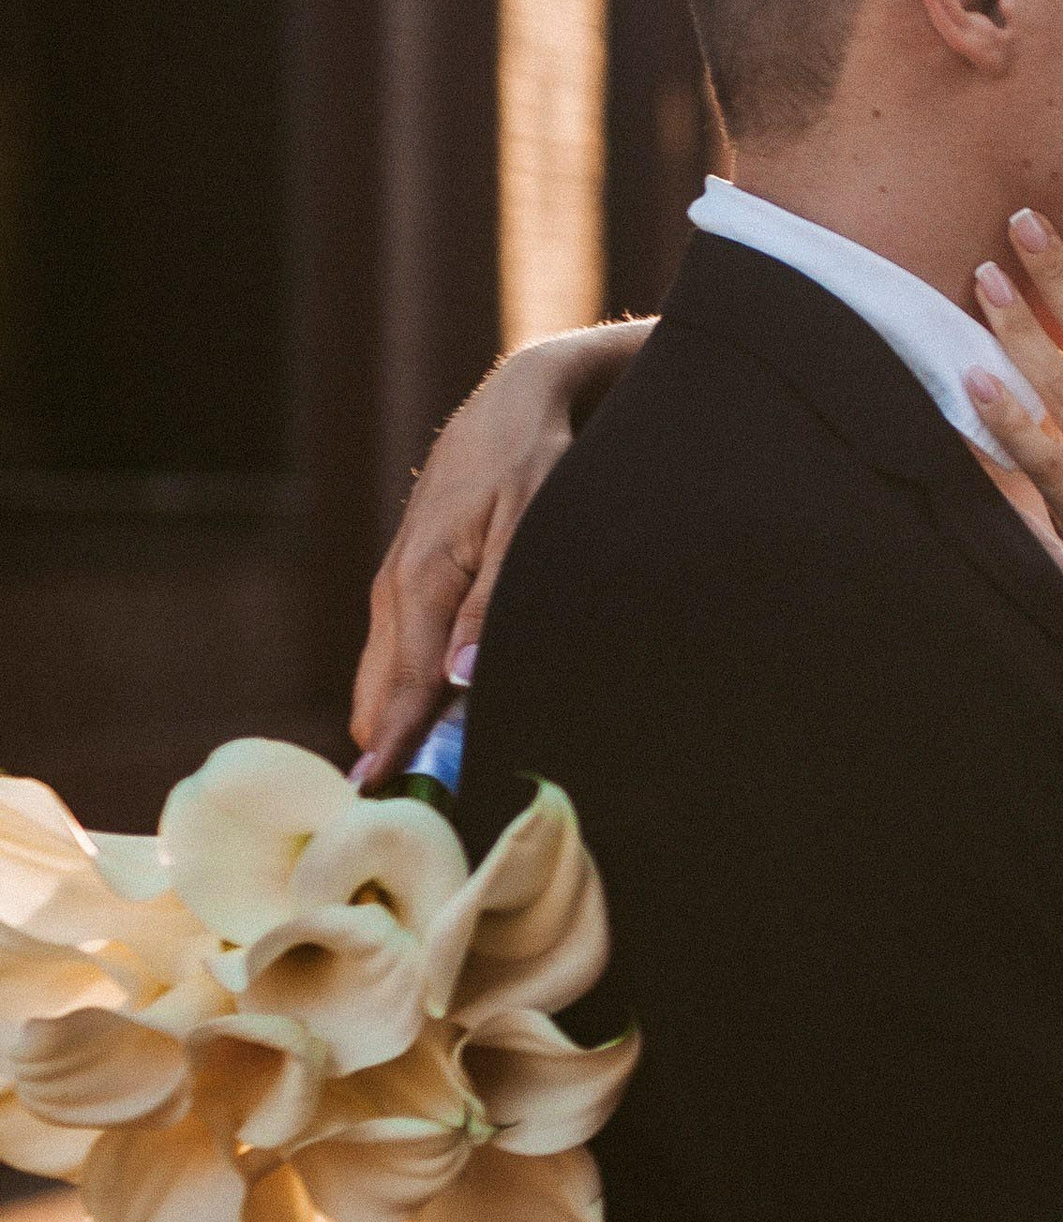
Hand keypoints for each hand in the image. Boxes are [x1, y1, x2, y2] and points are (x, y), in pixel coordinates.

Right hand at [349, 324, 644, 779]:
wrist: (511, 407)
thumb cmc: (530, 461)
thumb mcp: (528, 526)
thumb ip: (493, 606)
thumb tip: (462, 678)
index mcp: (420, 584)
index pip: (400, 690)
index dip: (391, 752)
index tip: (374, 808)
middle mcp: (397, 592)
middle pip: (379, 695)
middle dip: (391, 749)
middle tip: (413, 814)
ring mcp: (398, 588)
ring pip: (384, 676)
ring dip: (399, 723)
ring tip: (418, 788)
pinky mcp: (412, 583)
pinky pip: (399, 653)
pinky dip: (409, 692)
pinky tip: (434, 725)